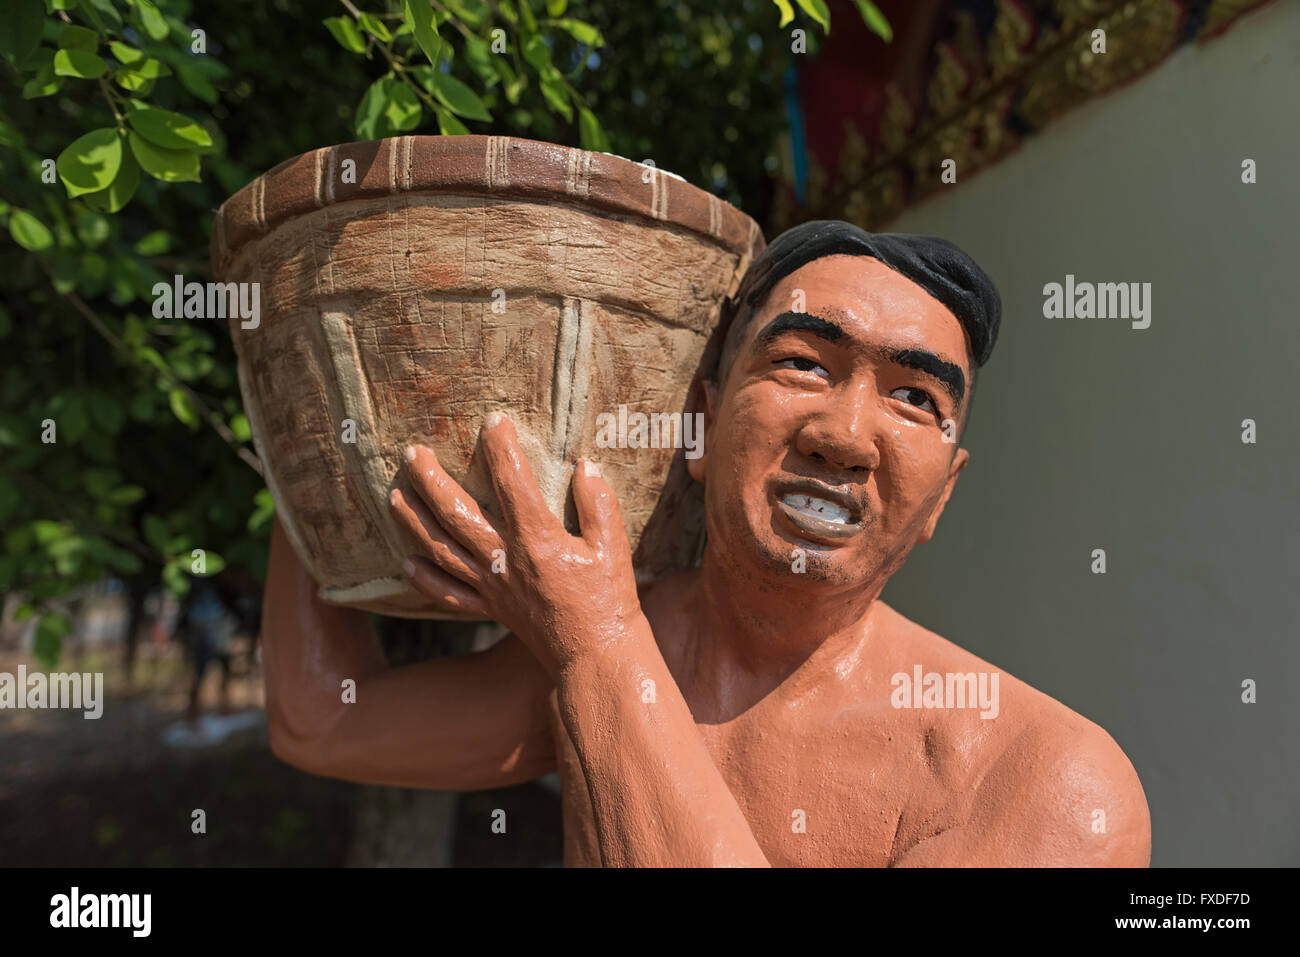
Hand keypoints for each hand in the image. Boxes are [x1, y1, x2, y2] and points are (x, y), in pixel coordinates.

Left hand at [388, 412, 645, 679]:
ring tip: (394, 496)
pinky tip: (406, 563)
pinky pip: (448, 594)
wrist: (596, 656)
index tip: (493, 420)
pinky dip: (425, 579)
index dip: (500, 447)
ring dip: (414, 521)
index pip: (512, 481)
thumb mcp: (614, 547)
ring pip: (442, 548)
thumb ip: (597, 503)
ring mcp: (492, 587)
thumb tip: (583, 465)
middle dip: (429, 480)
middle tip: (410, 453)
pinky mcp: (490, 610)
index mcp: (537, 539)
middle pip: (456, 513)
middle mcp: (505, 560)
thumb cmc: (610, 600)